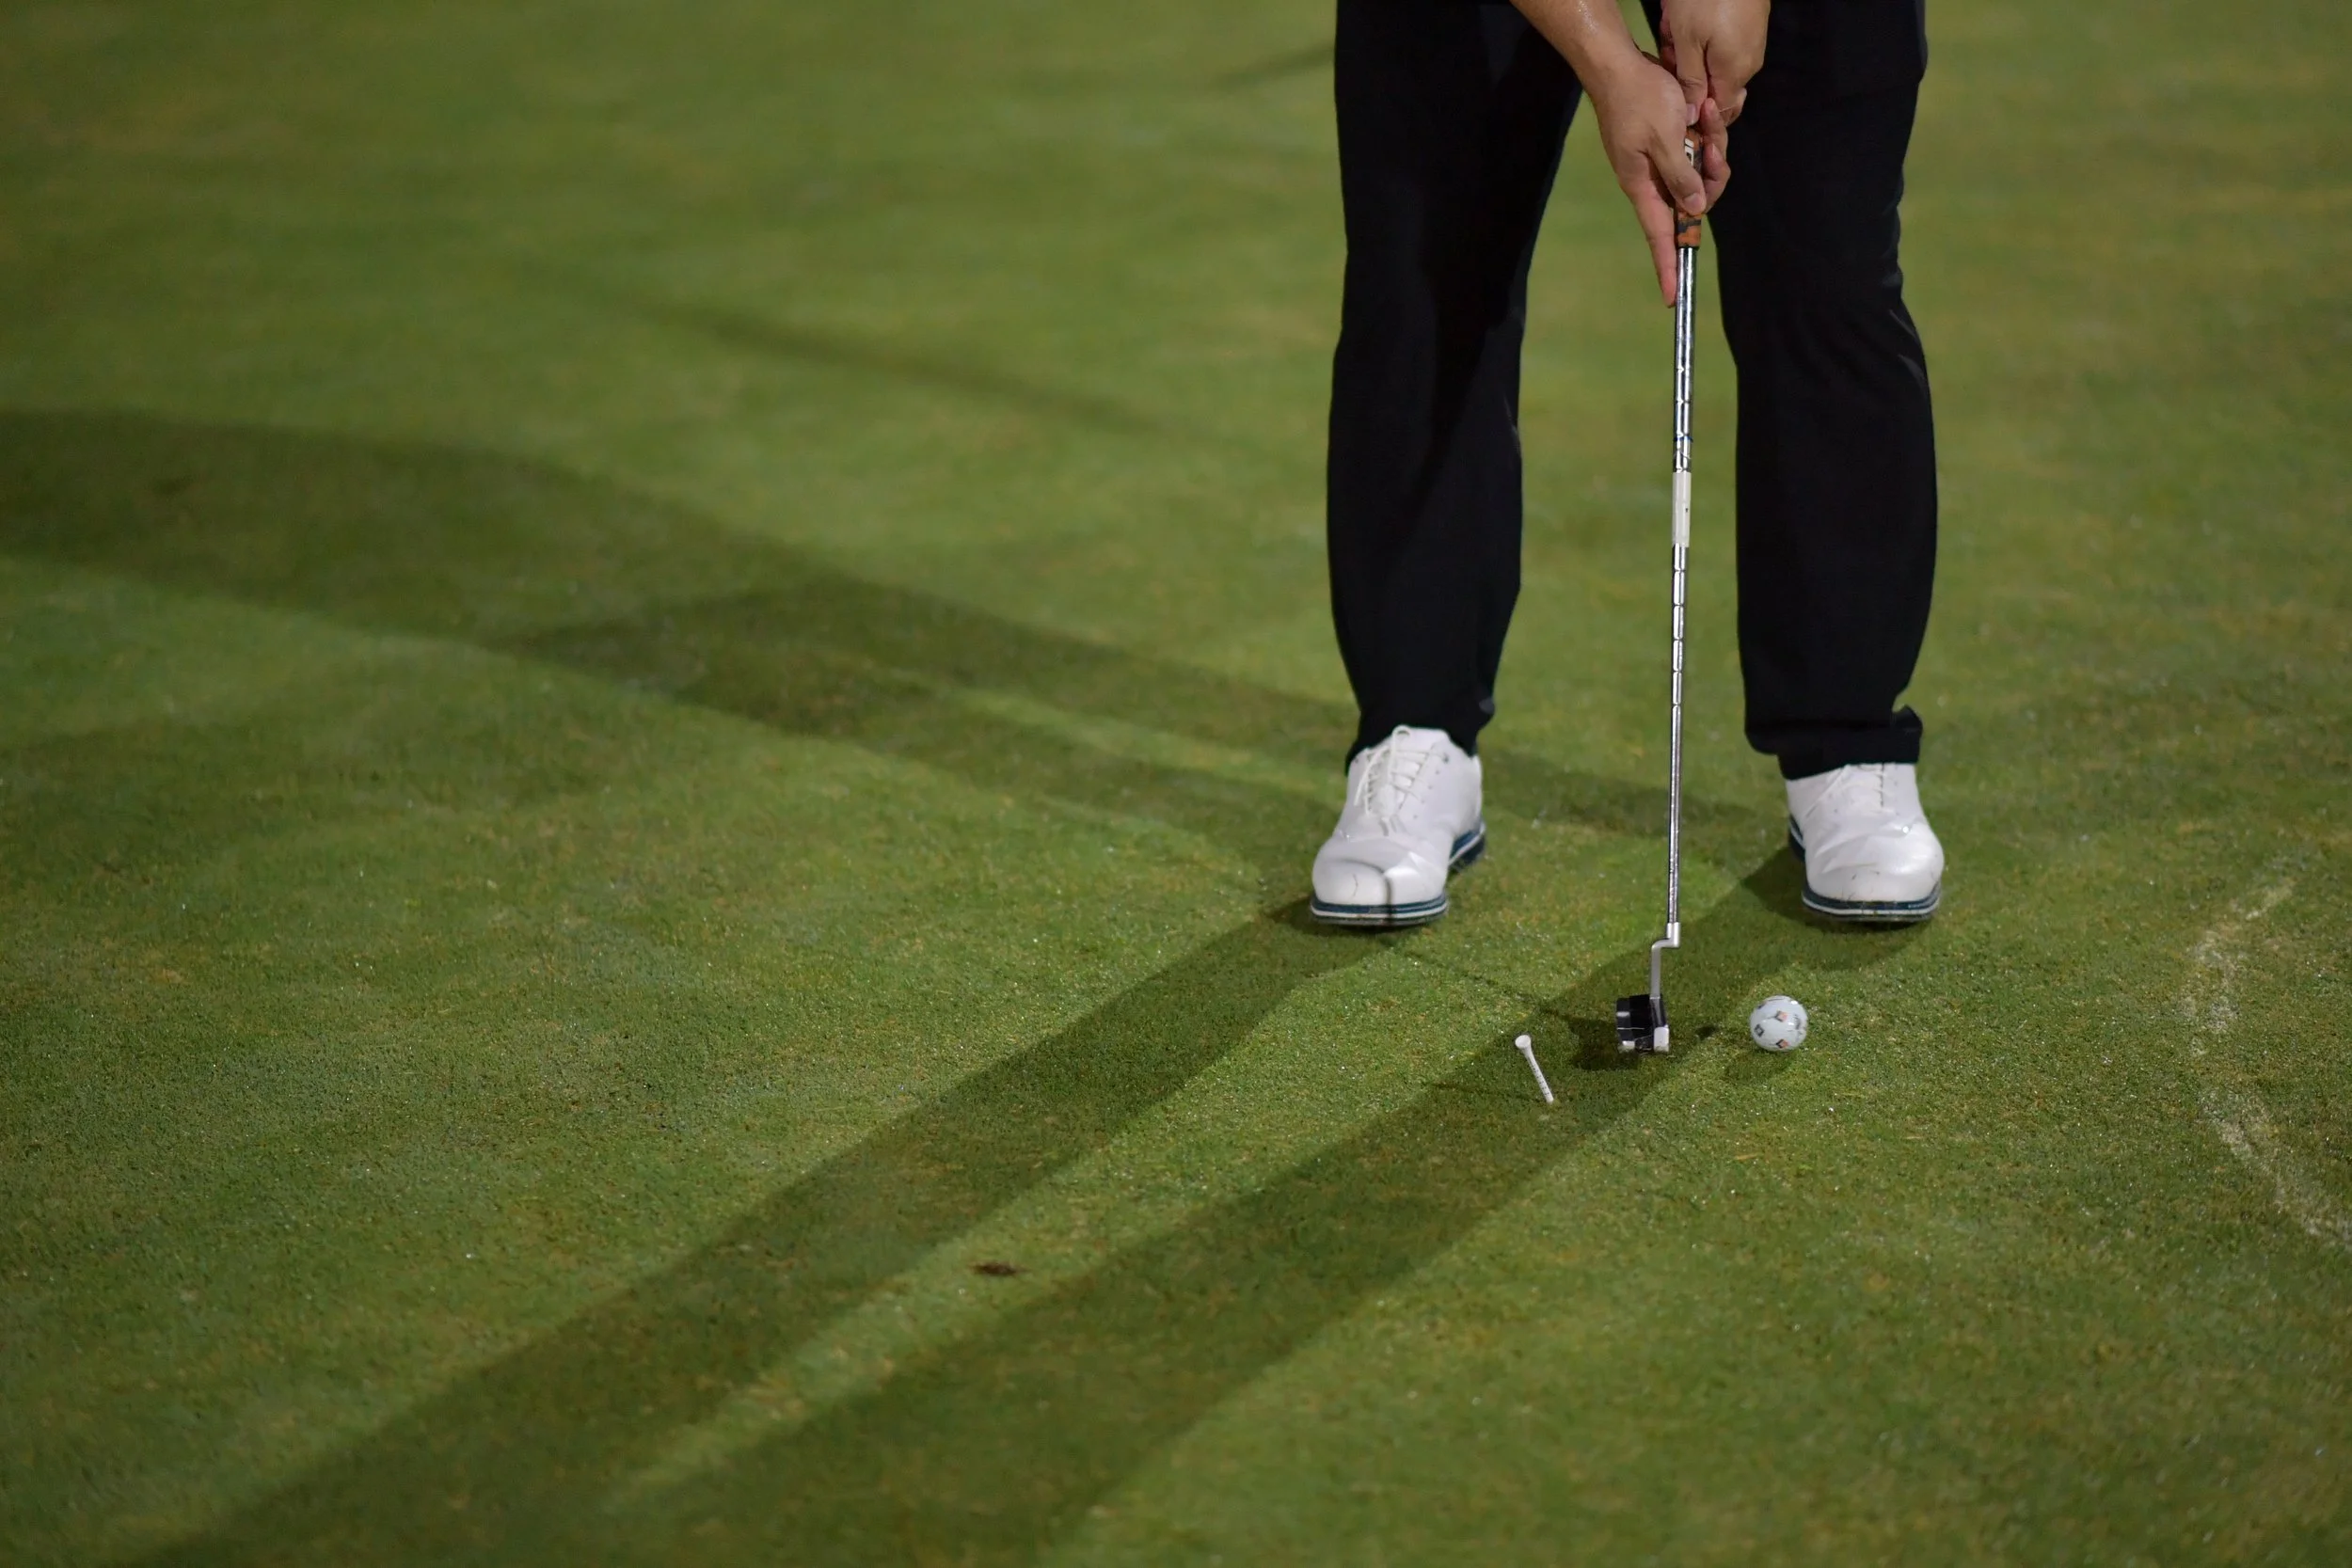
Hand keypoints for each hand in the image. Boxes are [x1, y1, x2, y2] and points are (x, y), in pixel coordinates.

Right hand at [1585, 53, 1729, 303]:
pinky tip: (1701, 113)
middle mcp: (1650, 180)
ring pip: (1697, 175)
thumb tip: (1694, 209)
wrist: (1619, 66)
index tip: (1673, 298)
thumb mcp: (1666, 139)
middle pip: (1691, 202)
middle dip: (1712, 180)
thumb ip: (1681, 176)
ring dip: (1711, 150)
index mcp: (1643, 186)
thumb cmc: (1638, 99)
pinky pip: (1694, 154)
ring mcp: (1656, 162)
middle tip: (1715, 151)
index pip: (1659, 236)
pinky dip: (1704, 137)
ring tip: (1706, 118)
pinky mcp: (1665, 144)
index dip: (1668, 267)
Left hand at [1659, 0, 1768, 124]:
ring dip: (1690, 52)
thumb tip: (1692, 117)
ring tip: (1674, 28)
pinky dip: (1701, 38)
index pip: (1720, 113)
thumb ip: (1690, 81)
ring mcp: (1750, 45)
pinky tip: (1684, 19)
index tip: (1673, 94)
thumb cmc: (1705, 0)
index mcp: (1734, 73)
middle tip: (1669, 48)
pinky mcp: (1749, 28)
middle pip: (1714, 87)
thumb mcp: (1687, 41)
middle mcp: (1748, 64)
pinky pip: (1721, 45)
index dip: (1697, 112)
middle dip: (1687, 75)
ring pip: (1714, 64)